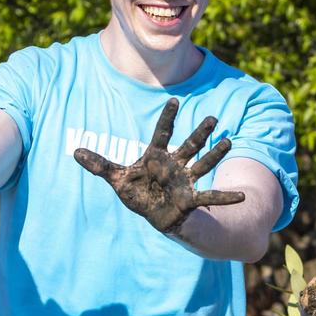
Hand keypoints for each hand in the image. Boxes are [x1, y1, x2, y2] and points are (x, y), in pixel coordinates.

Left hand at [73, 97, 243, 233]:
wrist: (155, 215)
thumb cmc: (139, 193)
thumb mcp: (116, 178)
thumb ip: (99, 164)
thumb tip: (74, 151)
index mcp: (157, 156)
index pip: (162, 133)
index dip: (168, 118)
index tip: (173, 100)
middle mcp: (175, 165)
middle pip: (190, 145)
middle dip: (201, 132)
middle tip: (213, 118)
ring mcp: (186, 180)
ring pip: (203, 164)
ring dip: (216, 154)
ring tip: (228, 142)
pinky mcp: (192, 199)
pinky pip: (211, 197)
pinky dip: (226, 198)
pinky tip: (241, 197)